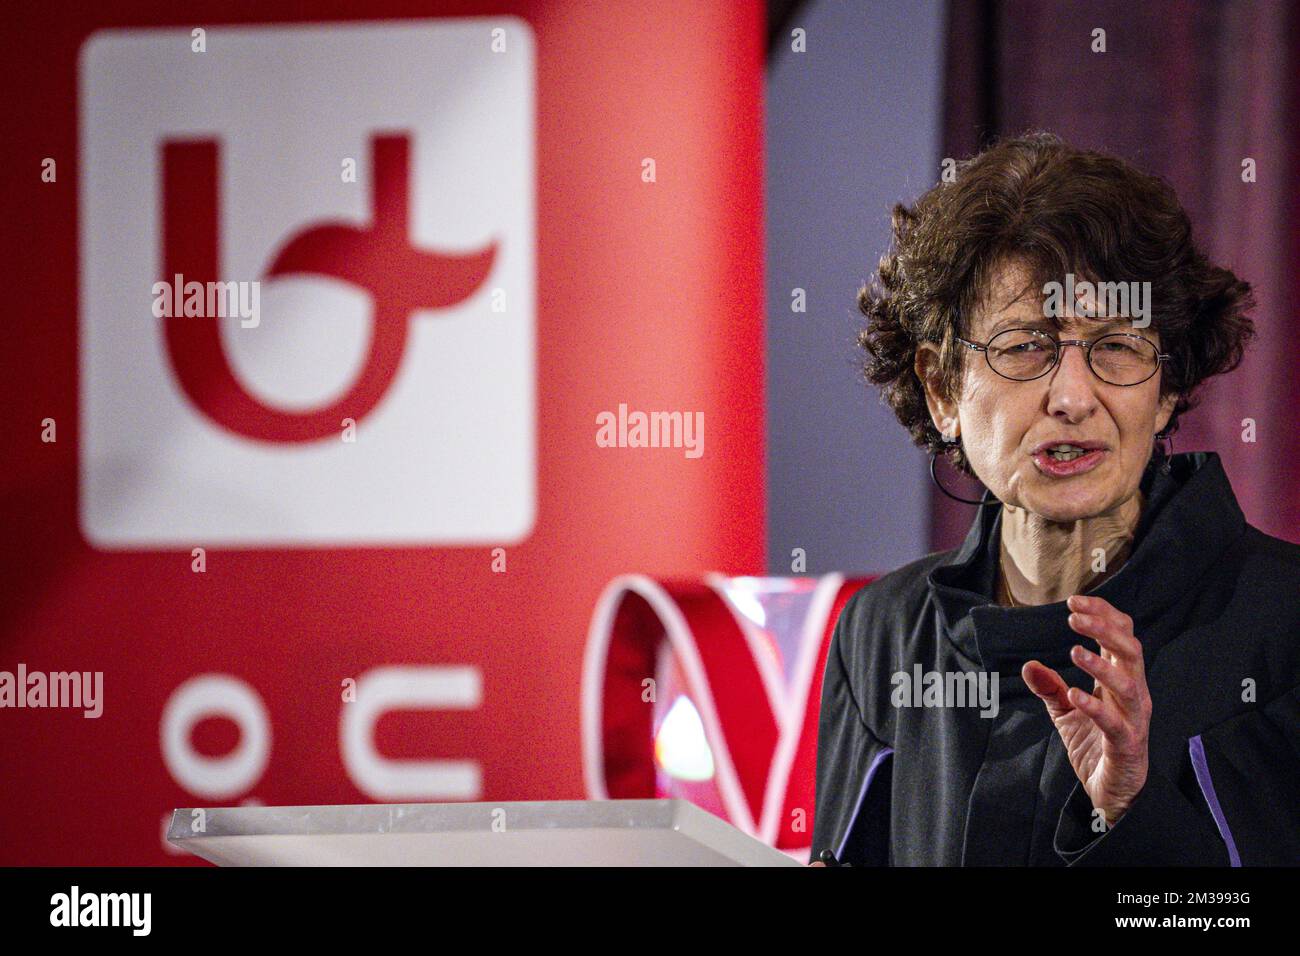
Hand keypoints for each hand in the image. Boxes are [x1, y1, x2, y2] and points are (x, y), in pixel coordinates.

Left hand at [1021, 594, 1150, 826]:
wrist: (1111, 790)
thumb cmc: (1095, 745)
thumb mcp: (1066, 713)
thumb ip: (1049, 688)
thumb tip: (1028, 665)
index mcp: (1121, 679)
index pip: (1122, 635)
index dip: (1103, 615)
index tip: (1074, 601)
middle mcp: (1133, 693)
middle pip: (1130, 651)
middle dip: (1104, 629)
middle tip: (1073, 617)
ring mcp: (1134, 718)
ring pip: (1128, 684)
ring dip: (1101, 665)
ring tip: (1074, 650)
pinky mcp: (1127, 744)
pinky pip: (1115, 723)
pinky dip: (1095, 706)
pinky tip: (1074, 693)